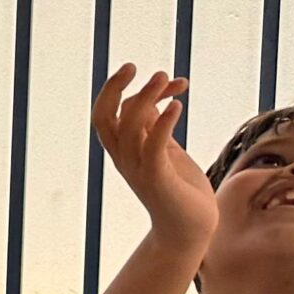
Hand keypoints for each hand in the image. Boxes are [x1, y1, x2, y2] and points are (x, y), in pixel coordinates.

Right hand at [92, 65, 215, 248]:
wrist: (189, 228)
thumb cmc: (179, 189)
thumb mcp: (165, 150)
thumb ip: (155, 127)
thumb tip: (156, 98)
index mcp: (122, 151)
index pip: (106, 114)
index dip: (124, 90)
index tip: (165, 77)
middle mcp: (124, 158)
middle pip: (104, 118)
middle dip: (114, 88)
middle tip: (133, 65)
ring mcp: (139, 169)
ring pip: (129, 127)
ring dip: (147, 97)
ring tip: (170, 79)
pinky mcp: (158, 179)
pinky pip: (154, 146)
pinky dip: (164, 122)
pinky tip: (178, 105)